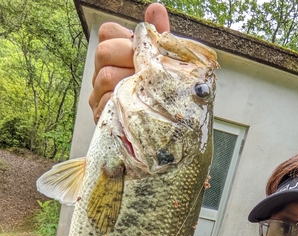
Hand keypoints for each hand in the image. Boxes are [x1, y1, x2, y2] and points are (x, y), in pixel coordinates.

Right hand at [89, 3, 169, 122]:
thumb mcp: (163, 62)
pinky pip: (105, 102)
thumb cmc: (160, 91)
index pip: (107, 32)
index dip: (124, 38)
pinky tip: (135, 105)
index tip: (141, 51)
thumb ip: (158, 35)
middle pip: (103, 52)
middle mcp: (101, 70)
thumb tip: (156, 8)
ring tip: (144, 89)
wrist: (162, 126)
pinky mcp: (100, 113)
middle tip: (145, 71)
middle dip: (127, 58)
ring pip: (104, 76)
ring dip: (127, 81)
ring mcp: (98, 92)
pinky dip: (122, 103)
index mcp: (114, 54)